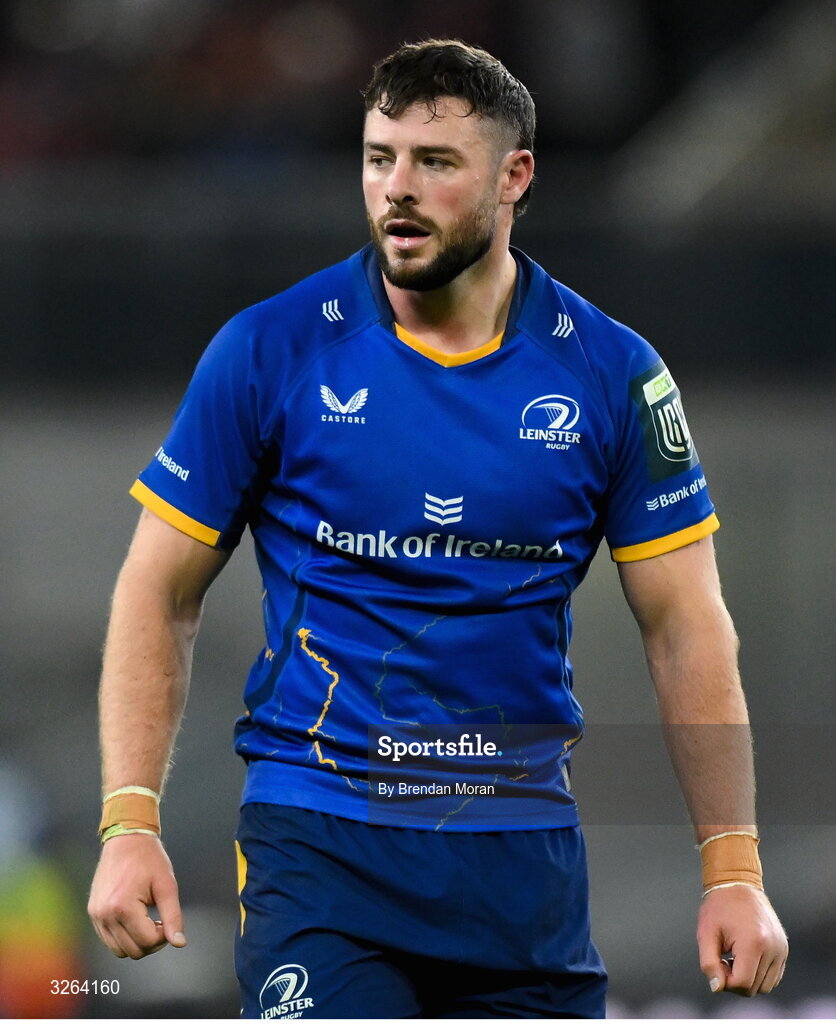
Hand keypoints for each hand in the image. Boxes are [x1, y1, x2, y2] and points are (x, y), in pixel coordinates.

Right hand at [88, 833, 185, 958]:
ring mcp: (96, 915)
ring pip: (119, 950)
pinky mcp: (93, 913)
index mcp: (123, 907)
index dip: (163, 936)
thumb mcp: (167, 885)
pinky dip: (124, 936)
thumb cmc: (149, 859)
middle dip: (151, 941)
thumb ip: (173, 916)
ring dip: (137, 942)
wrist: (126, 839)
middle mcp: (105, 914)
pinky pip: (109, 940)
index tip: (167, 920)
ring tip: (148, 920)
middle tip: (160, 922)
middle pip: (133, 951)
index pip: (147, 941)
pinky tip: (136, 919)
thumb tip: (180, 943)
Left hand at [697, 885, 787, 995]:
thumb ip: (709, 963)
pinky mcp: (784, 949)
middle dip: (736, 980)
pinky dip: (759, 974)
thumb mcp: (706, 933)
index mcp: (753, 943)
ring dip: (748, 978)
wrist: (737, 884)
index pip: (742, 984)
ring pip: (766, 986)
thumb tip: (717, 988)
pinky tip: (746, 956)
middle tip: (724, 959)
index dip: (725, 981)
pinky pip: (774, 977)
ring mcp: (781, 949)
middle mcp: (773, 948)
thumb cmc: (719, 907)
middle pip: (754, 988)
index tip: (717, 963)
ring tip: (735, 956)